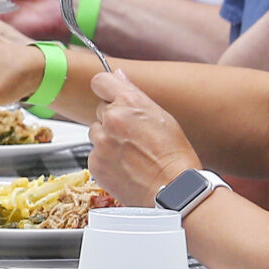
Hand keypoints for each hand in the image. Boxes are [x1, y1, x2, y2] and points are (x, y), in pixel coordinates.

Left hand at [85, 70, 196, 206]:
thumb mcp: (162, 117)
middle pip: (101, 111)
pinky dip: (106, 159)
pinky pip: (95, 154)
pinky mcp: (94, 163)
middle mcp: (111, 119)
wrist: (173, 192)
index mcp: (129, 103)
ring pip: (96, 133)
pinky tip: (126, 167)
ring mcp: (100, 142)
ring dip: (108, 140)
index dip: (107, 89)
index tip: (111, 96)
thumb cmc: (174, 156)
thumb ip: (134, 96)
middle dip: (113, 119)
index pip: (101, 81)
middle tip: (135, 136)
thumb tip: (119, 76)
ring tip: (133, 154)